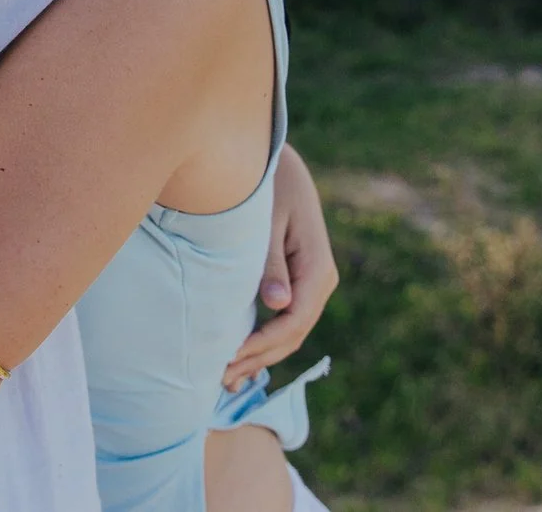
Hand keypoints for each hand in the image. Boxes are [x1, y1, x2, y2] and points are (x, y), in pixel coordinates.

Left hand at [223, 142, 336, 390]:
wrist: (278, 162)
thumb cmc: (269, 186)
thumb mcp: (268, 221)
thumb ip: (270, 264)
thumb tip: (277, 306)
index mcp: (318, 269)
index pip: (293, 321)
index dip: (262, 345)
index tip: (230, 358)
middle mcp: (321, 281)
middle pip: (293, 335)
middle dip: (258, 359)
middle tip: (220, 379)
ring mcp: (312, 284)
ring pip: (291, 332)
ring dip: (261, 356)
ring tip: (226, 376)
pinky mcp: (298, 282)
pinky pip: (286, 320)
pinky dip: (265, 340)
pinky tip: (240, 355)